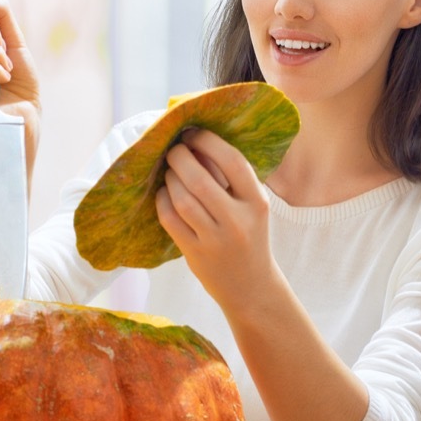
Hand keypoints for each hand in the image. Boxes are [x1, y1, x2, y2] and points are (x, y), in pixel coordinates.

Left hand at [155, 128, 275, 309]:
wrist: (251, 286)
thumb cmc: (249, 237)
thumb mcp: (252, 207)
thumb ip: (231, 179)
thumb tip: (197, 144)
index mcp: (257, 203)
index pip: (233, 161)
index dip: (208, 142)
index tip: (194, 134)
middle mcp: (238, 221)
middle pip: (200, 179)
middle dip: (181, 157)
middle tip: (174, 150)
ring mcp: (216, 240)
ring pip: (183, 199)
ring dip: (170, 179)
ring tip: (169, 171)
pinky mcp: (196, 254)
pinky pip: (171, 219)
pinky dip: (163, 201)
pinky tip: (164, 194)